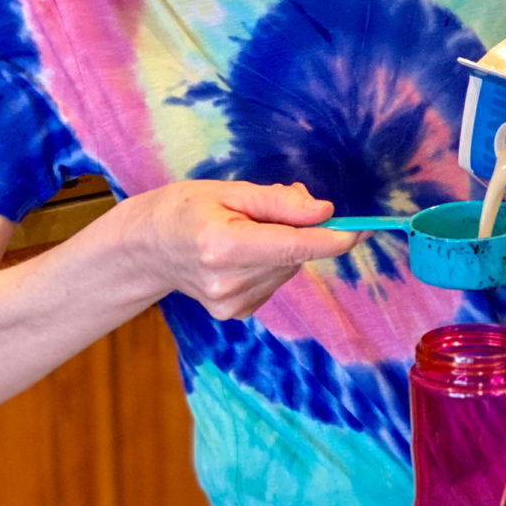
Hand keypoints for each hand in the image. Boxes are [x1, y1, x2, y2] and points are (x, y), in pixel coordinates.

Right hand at [124, 179, 360, 319]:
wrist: (144, 248)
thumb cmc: (183, 209)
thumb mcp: (227, 191)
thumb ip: (278, 202)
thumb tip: (324, 211)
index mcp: (224, 247)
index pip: (295, 246)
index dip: (334, 238)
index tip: (362, 228)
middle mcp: (228, 282)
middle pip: (295, 256)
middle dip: (299, 230)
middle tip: (268, 211)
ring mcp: (231, 304)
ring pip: (288, 269)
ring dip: (282, 248)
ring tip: (245, 233)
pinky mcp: (236, 314)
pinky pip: (275, 282)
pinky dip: (270, 265)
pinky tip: (241, 256)